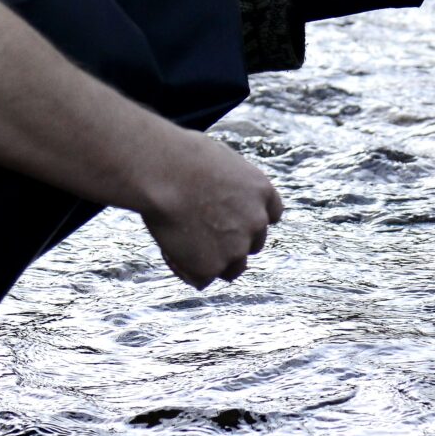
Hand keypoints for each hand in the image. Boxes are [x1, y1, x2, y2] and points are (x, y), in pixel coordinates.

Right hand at [137, 128, 283, 288]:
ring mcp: (236, 247)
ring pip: (231, 268)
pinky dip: (187, 271)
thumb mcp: (218, 160)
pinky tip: (170, 254)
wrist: (163, 172)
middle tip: (201, 235)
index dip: (250, 221)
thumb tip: (213, 190)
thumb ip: (227, 184)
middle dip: (232, 243)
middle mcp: (256, 222)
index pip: (271, 216)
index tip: (233, 221)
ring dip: (213, 262)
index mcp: (262, 191)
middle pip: (252, 245)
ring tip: (182, 247)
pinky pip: (201, 279)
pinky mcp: (211, 266)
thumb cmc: (180, 157)